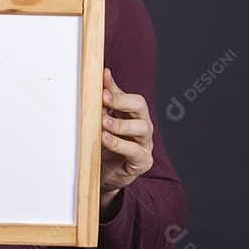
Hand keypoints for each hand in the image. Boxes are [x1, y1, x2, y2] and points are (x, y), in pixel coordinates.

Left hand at [99, 67, 153, 195]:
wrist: (106, 173)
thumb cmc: (107, 144)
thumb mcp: (105, 120)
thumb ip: (107, 100)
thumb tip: (103, 74)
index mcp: (134, 113)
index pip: (130, 96)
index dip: (117, 90)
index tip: (102, 82)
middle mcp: (142, 125)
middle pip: (140, 107)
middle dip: (121, 101)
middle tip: (103, 99)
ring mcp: (145, 143)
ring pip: (142, 128)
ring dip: (120, 124)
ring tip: (103, 123)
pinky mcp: (143, 161)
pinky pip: (135, 151)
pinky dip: (120, 144)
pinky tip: (105, 139)